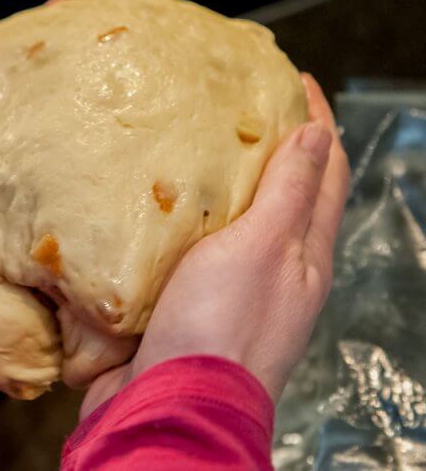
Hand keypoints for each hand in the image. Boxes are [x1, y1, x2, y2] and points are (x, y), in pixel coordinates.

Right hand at [82, 74, 349, 417]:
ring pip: (235, 220)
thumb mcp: (261, 248)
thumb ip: (288, 194)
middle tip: (238, 106)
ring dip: (224, 182)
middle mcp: (274, 270)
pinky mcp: (187, 301)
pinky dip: (185, 218)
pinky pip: (192, 247)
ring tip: (197, 143)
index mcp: (304, 254)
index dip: (315, 123)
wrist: (167, 402)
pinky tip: (158, 203)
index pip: (324, 173)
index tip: (293, 81)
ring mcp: (230, 287)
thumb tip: (318, 135)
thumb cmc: (219, 327)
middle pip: (284, 194)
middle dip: (271, 146)